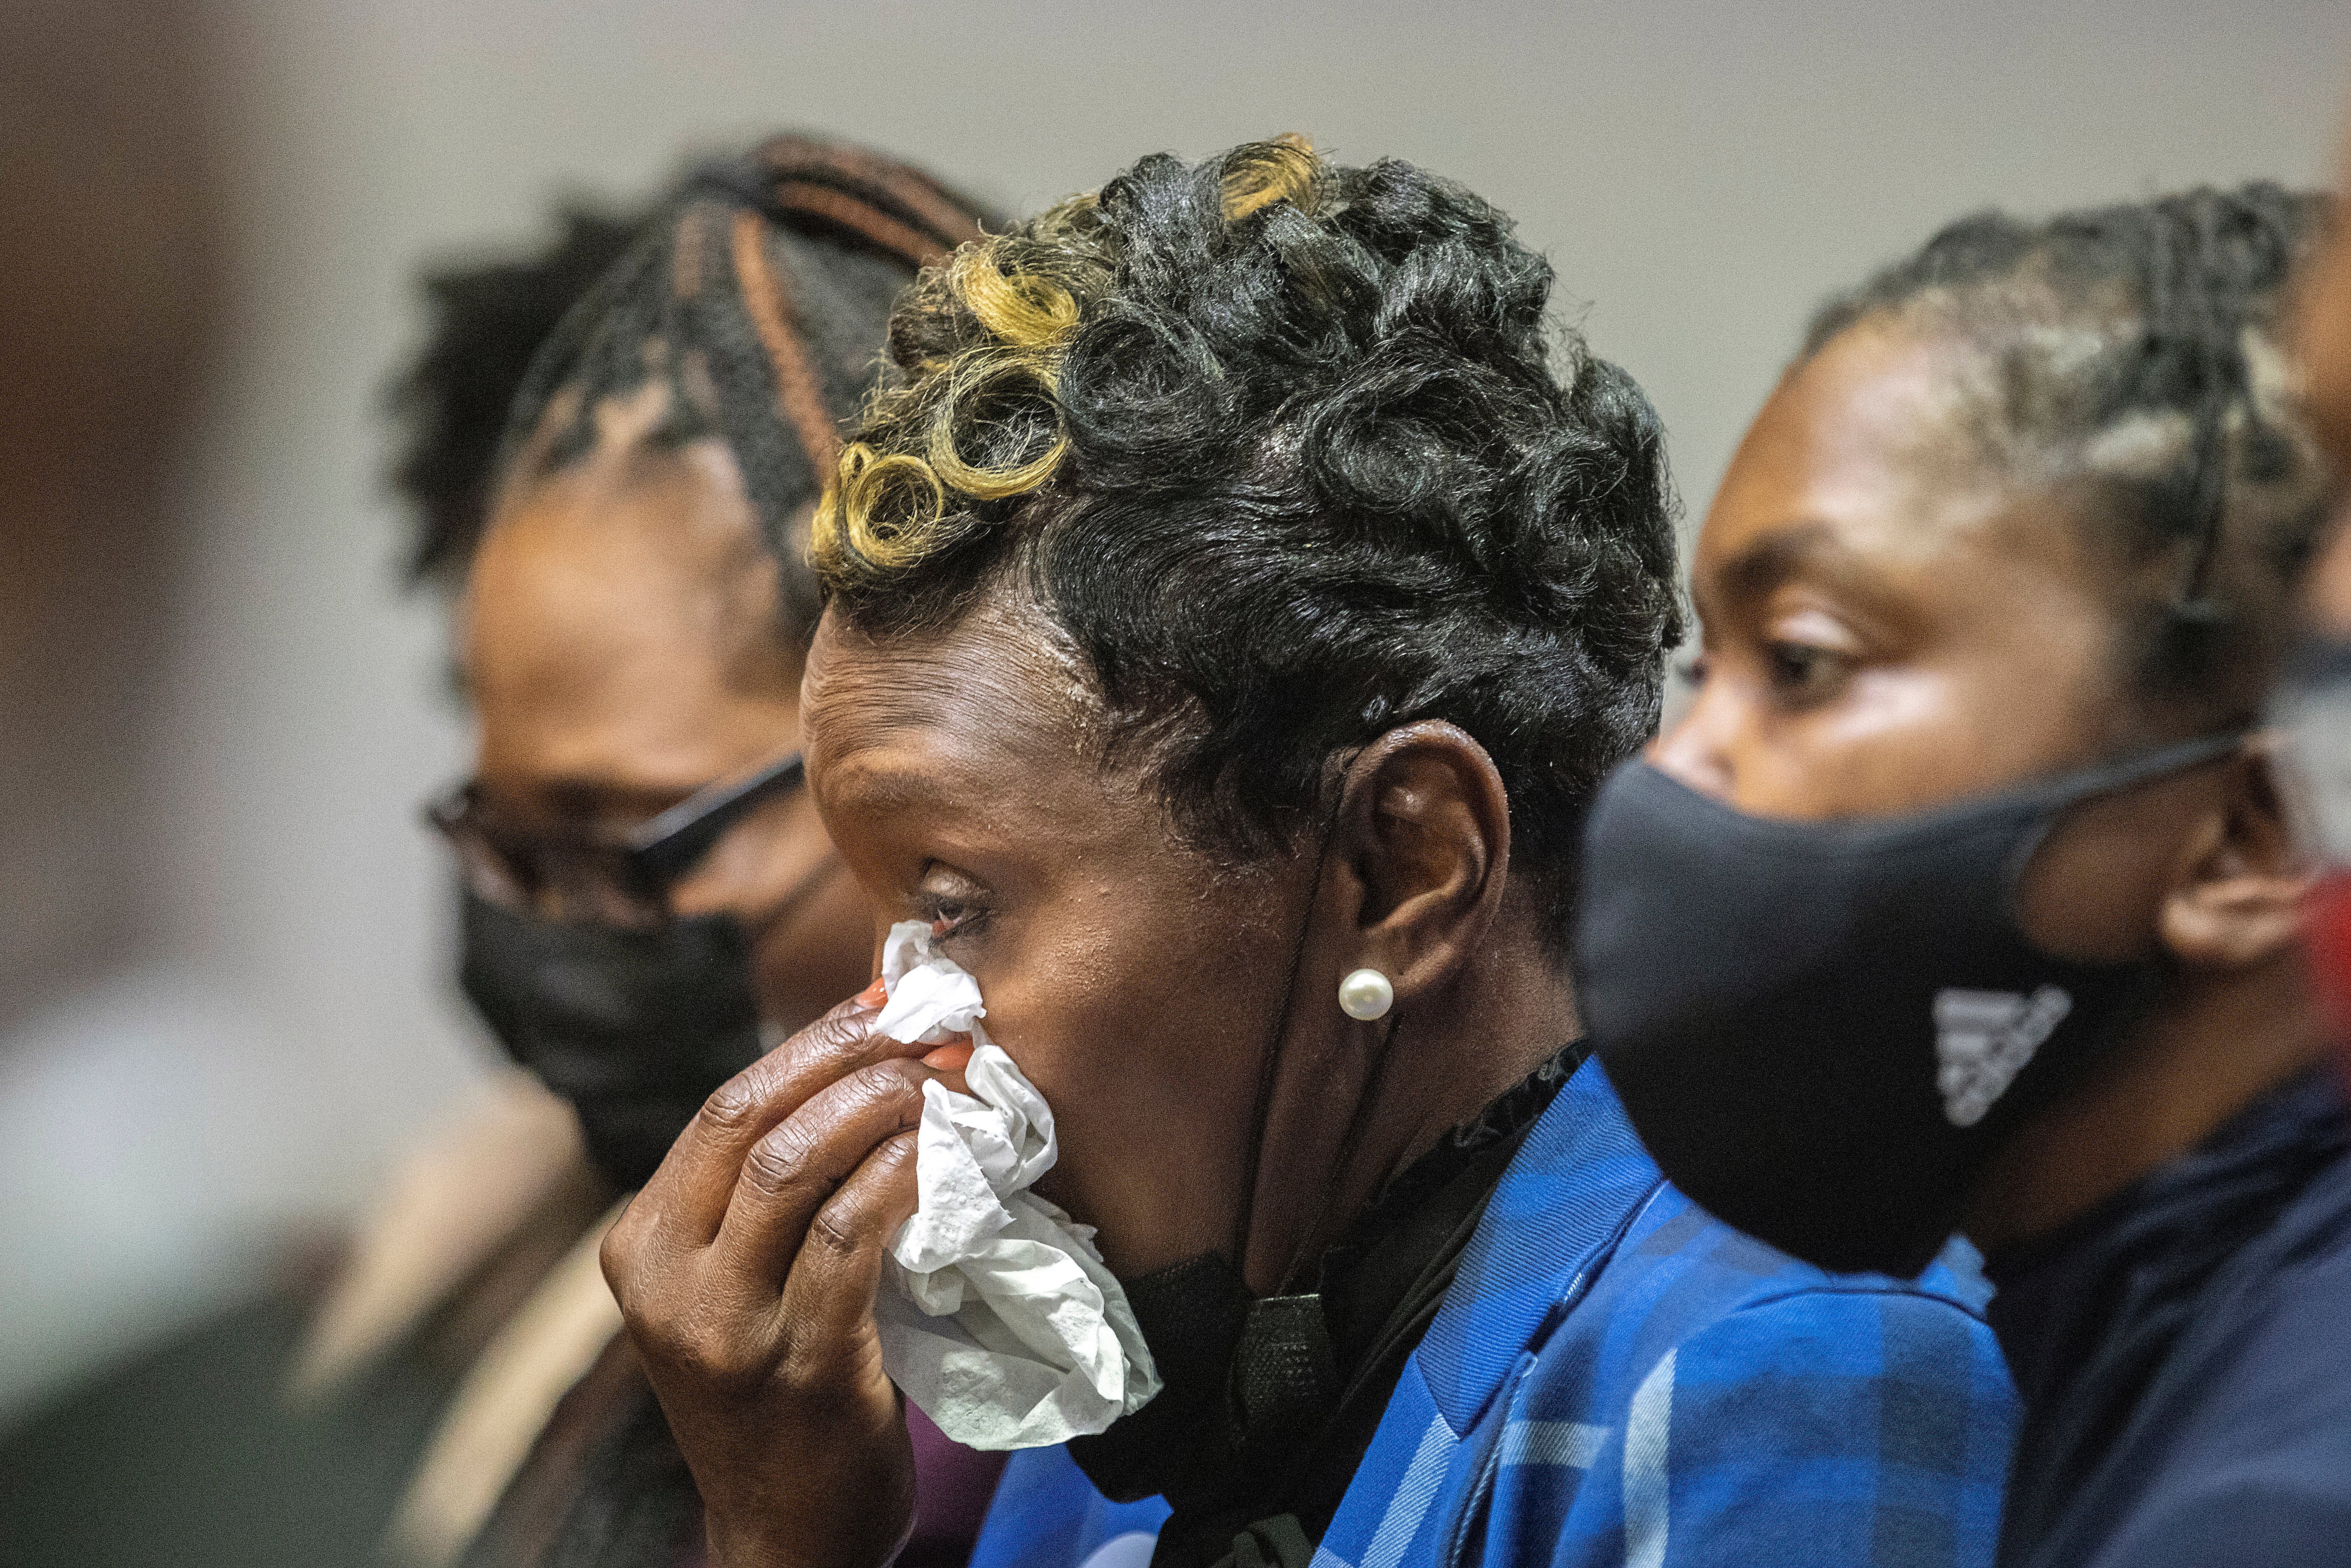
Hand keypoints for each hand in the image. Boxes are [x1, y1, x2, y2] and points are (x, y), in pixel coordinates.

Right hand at [600, 981, 967, 1567]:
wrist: (785, 1532)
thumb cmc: (772, 1391)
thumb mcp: (726, 1288)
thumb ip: (756, 1199)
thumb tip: (849, 1066)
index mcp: (641, 1246)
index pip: (720, 1110)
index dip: (808, 1043)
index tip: (882, 1000)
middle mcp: (666, 1283)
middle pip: (748, 1122)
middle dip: (844, 1055)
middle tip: (925, 1025)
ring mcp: (727, 1329)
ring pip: (795, 1168)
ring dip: (879, 1106)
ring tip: (940, 1080)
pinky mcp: (800, 1364)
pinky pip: (851, 1236)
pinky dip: (901, 1177)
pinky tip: (941, 1153)